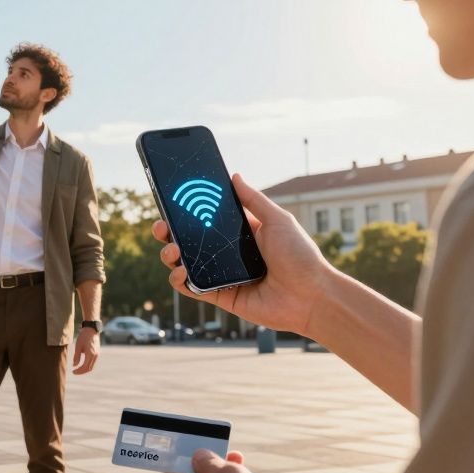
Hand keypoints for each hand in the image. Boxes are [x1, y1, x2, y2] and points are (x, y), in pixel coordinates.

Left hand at [71, 328, 99, 374]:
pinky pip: (93, 362)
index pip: (85, 367)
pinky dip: (88, 365)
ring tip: (77, 369)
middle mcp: (95, 355)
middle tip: (74, 372)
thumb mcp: (78, 346)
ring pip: (92, 366)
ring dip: (85, 369)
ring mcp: (97, 354)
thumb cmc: (83, 337)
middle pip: (89, 368)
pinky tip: (82, 364)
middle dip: (82, 371)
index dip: (79, 371)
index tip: (73, 371)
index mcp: (90, 354)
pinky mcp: (97, 353)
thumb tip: (75, 365)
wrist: (91, 329)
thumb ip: (76, 357)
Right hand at [153, 173, 337, 335]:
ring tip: (171, 250)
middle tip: (161, 226)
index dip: (187, 212)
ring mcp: (223, 276)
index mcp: (240, 234)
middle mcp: (228, 254)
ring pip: (186, 264)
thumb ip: (253, 199)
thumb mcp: (278, 220)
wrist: (312, 296)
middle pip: (189, 241)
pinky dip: (179, 281)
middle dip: (169, 232)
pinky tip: (180, 272)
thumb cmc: (301, 256)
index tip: (171, 201)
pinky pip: (193, 289)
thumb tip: (234, 175)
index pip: (206, 220)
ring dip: (170, 256)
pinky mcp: (221, 297)